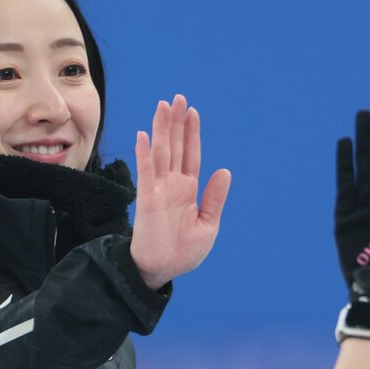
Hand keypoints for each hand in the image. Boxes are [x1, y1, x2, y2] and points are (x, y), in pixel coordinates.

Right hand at [130, 94, 231, 289]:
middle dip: (176, 122)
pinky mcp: (147, 200)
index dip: (191, 133)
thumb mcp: (208, 224)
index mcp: (188, 189)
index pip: (190, 154)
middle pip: (174, 146)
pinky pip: (145, 173)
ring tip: (163, 106)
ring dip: (161, 129)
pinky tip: (144, 136)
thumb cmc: (183, 251)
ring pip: (160, 153)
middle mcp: (172, 185)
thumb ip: (214, 197)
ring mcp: (159, 190)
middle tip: (178, 98)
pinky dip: (144, 155)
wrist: (163, 270)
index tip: (192, 112)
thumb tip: (225, 170)